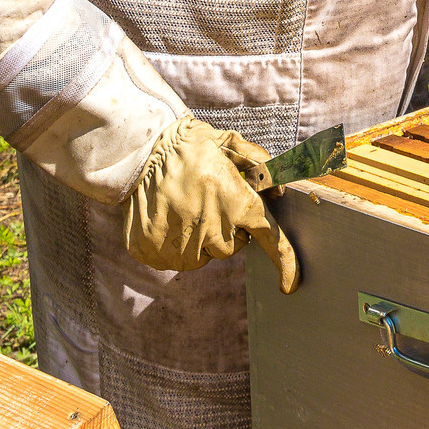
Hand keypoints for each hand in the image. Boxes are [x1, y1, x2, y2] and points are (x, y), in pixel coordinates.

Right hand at [121, 116, 298, 291]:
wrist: (139, 150)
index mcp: (236, 203)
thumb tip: (278, 190)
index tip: (290, 285)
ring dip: (200, 237)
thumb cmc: (188, 145)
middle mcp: (211, 230)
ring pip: (203, 255)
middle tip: (211, 202)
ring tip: (184, 205)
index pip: (270, 240)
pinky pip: (174, 259)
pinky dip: (173, 243)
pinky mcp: (153, 254)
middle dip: (228, 229)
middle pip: (232, 247)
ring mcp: (179, 246)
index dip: (285, 264)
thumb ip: (258, 163)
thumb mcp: (228, 142)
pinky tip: (166, 215)